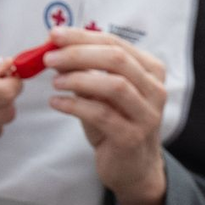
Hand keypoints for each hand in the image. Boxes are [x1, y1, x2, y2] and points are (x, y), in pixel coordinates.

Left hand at [44, 26, 166, 204]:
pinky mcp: (132, 137)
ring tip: (55, 81)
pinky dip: (75, 105)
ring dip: (78, 79)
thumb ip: (86, 71)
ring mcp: (147, 114)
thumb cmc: (117, 124)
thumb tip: (56, 49)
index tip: (55, 36)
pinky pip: (102, 115)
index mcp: (150, 69)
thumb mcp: (102, 93)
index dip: (83, 37)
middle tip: (50, 57)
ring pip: (113, 85)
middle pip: (117, 59)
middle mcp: (154, 89)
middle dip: (79, 54)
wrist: (134, 169)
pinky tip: (57, 103)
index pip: (115, 43)